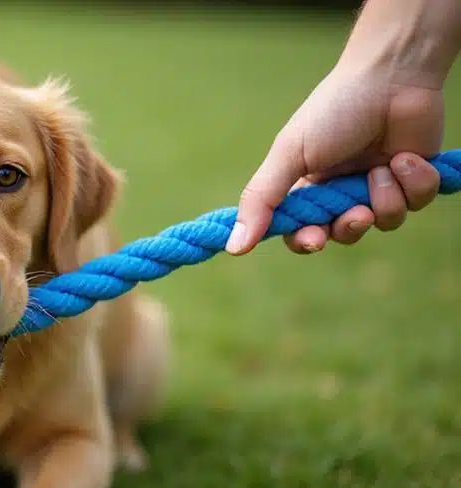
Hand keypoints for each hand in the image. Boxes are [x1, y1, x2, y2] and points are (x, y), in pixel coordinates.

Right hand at [226, 63, 442, 255]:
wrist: (391, 77)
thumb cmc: (333, 111)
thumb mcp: (288, 155)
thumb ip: (261, 200)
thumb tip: (233, 248)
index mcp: (308, 184)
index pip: (300, 229)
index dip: (306, 240)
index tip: (313, 239)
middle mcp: (343, 189)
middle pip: (344, 233)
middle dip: (350, 227)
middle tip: (357, 215)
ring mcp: (380, 184)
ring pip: (385, 222)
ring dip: (384, 197)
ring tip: (383, 166)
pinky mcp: (415, 179)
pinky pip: (417, 202)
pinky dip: (413, 182)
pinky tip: (405, 157)